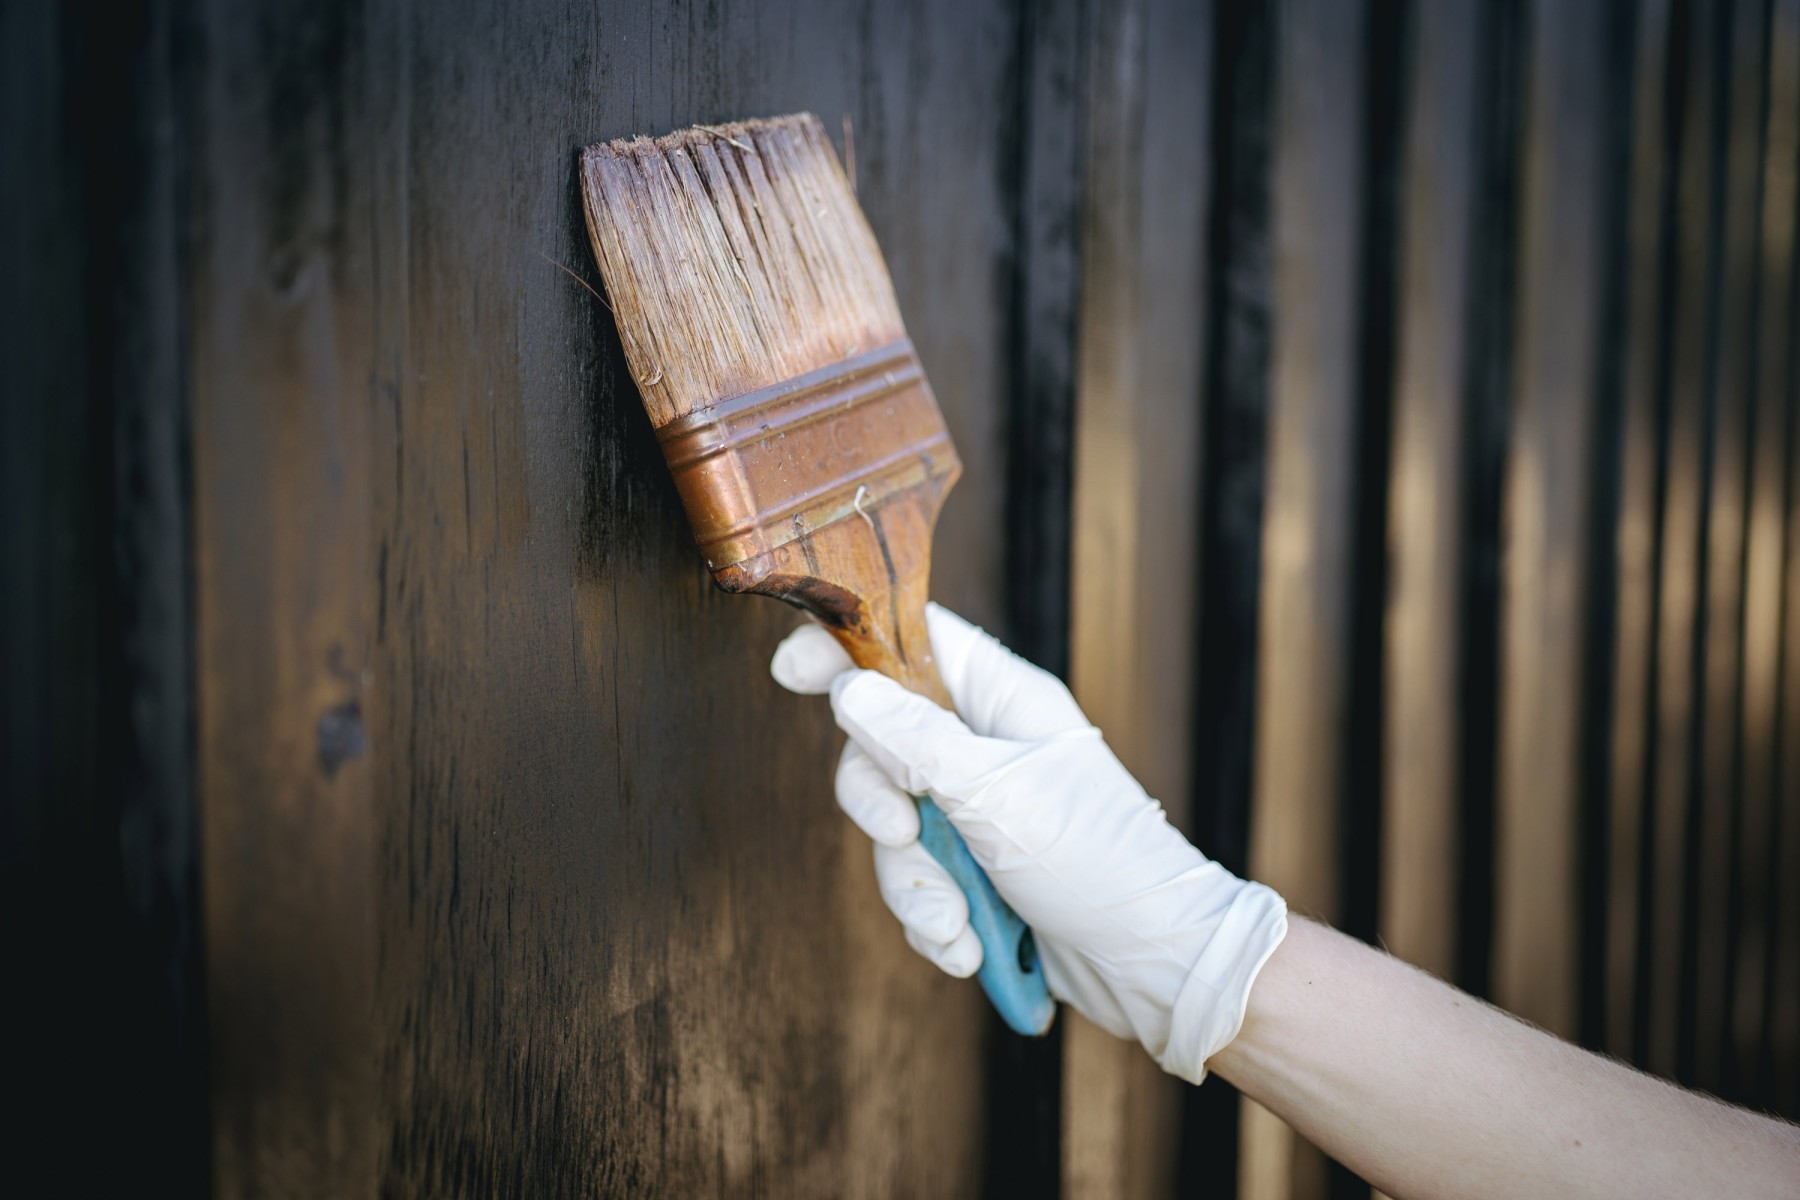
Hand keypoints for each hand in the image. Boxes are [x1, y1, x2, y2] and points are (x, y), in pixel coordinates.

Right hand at [771, 603, 1286, 1080]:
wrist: (1153, 964)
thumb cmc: (1100, 861)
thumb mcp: (999, 793)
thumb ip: (916, 740)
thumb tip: (848, 688)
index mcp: (1003, 700)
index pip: (913, 644)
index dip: (848, 648)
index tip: (790, 672)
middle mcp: (985, 747)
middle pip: (880, 745)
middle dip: (879, 803)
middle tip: (903, 831)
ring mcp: (978, 811)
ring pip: (895, 827)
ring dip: (914, 885)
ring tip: (955, 922)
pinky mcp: (976, 871)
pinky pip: (918, 881)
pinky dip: (935, 919)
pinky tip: (968, 947)